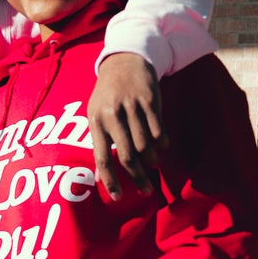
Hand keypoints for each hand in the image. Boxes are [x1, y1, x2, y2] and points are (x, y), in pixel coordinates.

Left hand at [88, 53, 165, 199]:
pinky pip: (158, 130)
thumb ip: (98, 143)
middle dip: (137, 177)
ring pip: (145, 145)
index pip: (101, 157)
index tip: (118, 197)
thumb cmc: (107, 95)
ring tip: (153, 165)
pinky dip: (162, 144)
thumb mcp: (95, 114)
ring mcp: (131, 107)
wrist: (124, 61)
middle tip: (146, 191)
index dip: (110, 180)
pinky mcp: (149, 101)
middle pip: (126, 155)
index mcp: (96, 121)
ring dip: (151, 160)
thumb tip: (98, 176)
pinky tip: (162, 148)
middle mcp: (112, 115)